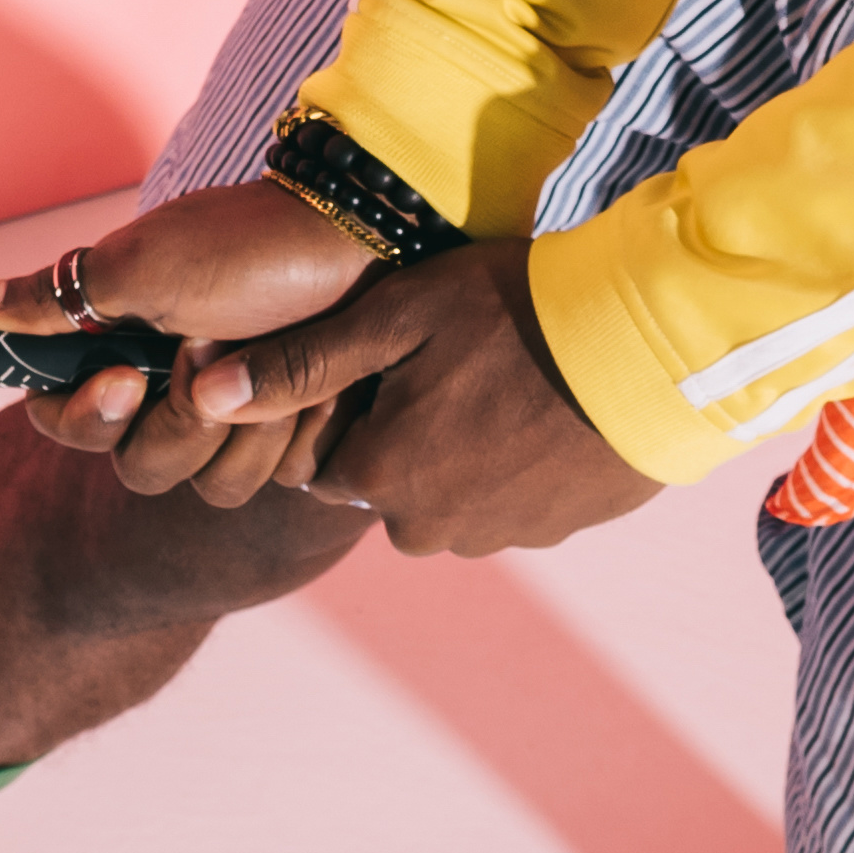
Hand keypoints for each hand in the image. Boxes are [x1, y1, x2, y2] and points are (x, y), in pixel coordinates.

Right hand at [0, 179, 400, 509]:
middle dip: (182, 420)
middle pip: (144, 470)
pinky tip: (319, 379)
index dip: (90, 418)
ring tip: (276, 353)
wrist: (362, 237)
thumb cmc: (246, 243)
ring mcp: (238, 419)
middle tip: (213, 349)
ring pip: (215, 486)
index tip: (123, 378)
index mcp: (120, 352)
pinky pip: (283, 479)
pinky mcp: (296, 436)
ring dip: (249, 421)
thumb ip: (51, 300)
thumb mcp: (140, 266)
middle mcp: (171, 393)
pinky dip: (300, 429)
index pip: (67, 426)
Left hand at [175, 241, 661, 558]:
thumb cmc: (512, 316)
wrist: (650, 350)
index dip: (349, 400)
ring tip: (504, 370)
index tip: (391, 351)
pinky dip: (518, 456)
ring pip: (451, 489)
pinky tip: (544, 399)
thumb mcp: (394, 319)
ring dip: (463, 442)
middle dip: (405, 425)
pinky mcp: (556, 530)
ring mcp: (498, 536)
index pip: (324, 456)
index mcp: (377, 479)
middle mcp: (428, 528)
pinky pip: (513, 495)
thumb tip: (203, 397)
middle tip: (453, 354)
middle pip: (387, 477)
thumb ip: (299, 364)